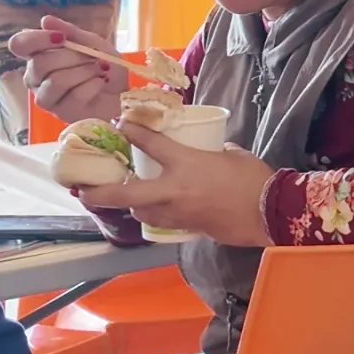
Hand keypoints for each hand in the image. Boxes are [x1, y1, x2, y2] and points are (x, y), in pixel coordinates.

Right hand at [11, 16, 127, 123]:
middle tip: (92, 57)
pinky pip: (75, 96)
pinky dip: (93, 85)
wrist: (122, 92)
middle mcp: (35, 78)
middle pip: (39, 63)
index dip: (37, 39)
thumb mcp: (92, 43)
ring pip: (56, 81)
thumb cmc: (102, 66)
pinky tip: (100, 83)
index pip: (19, 44)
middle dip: (72, 56)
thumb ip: (70, 32)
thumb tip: (46, 21)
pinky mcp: (62, 114)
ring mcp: (46, 98)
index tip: (61, 38)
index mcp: (38, 55)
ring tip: (100, 70)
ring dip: (84, 71)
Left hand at [77, 128, 274, 246]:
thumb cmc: (254, 179)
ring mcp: (178, 213)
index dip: (131, 132)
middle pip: (126, 193)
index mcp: (186, 164)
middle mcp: (174, 190)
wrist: (270, 212)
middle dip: (101, 193)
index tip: (119, 124)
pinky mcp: (187, 228)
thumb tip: (208, 150)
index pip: (150, 144)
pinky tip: (155, 210)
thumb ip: (213, 150)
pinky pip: (161, 222)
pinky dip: (153, 215)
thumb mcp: (232, 154)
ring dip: (131, 204)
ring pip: (141, 211)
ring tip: (127, 196)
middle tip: (83, 190)